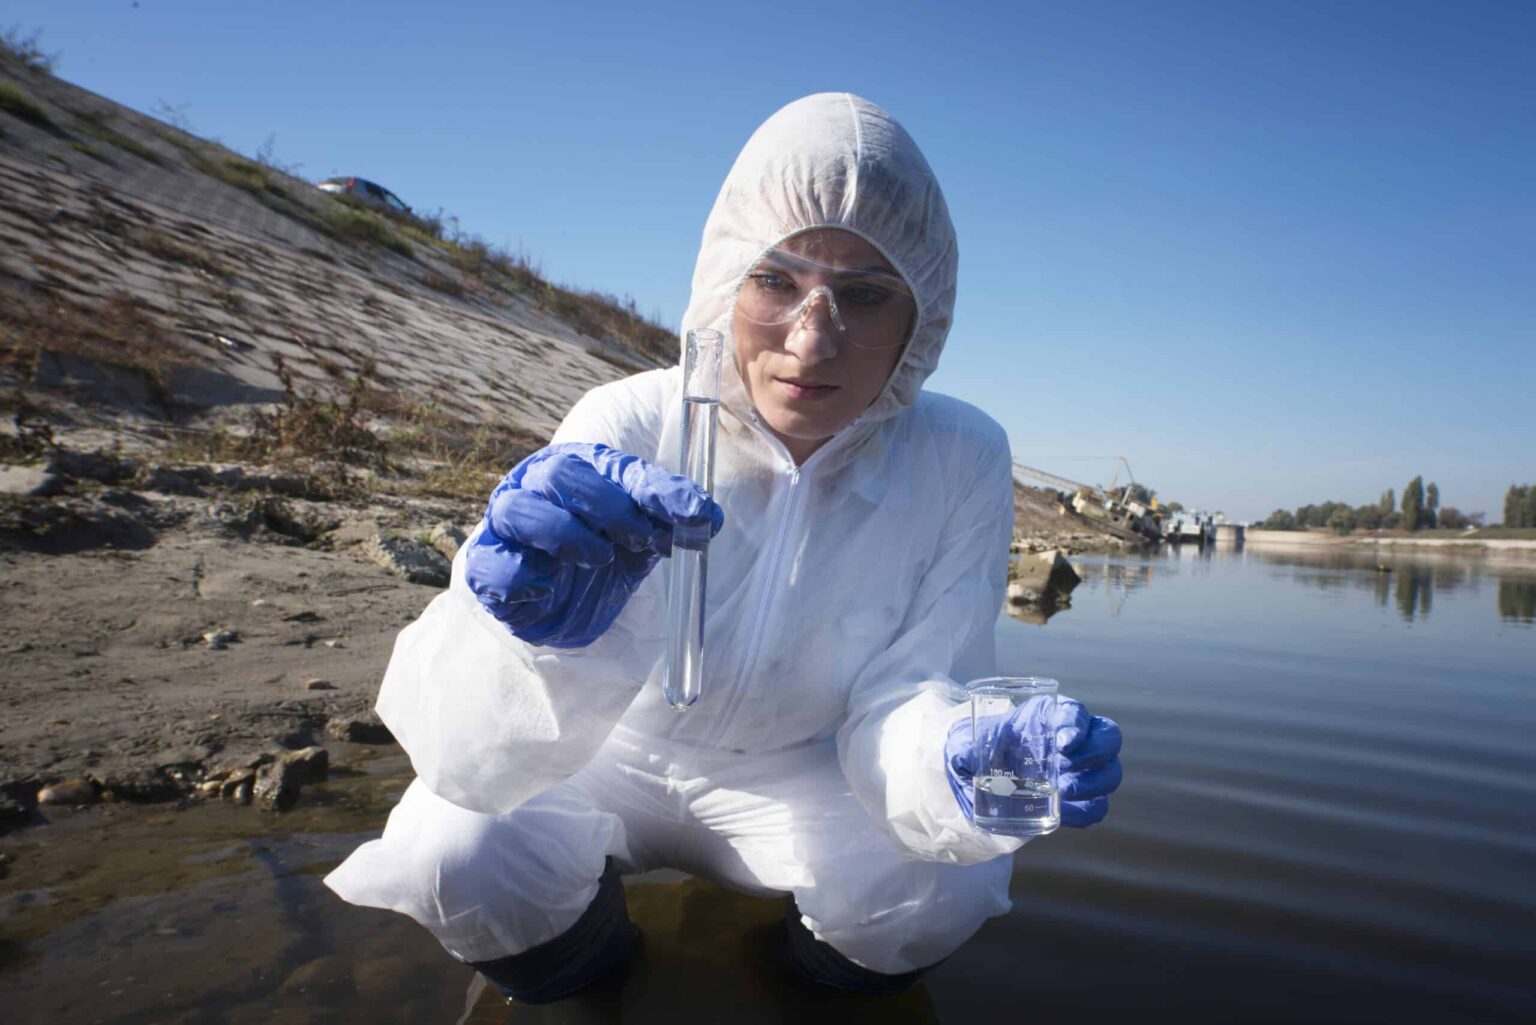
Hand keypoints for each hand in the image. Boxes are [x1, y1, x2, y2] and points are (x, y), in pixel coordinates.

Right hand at [465, 442, 722, 647]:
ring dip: (563, 534)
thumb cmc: (607, 551)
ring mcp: (507, 525)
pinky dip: (520, 579)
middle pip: (559, 475)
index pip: (616, 467)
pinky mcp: (488, 566)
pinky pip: (490, 566)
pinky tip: (548, 590)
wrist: (571, 603)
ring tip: (599, 559)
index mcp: (579, 466)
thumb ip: (670, 517)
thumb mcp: (645, 533)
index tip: (695, 515)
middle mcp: (537, 487)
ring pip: (516, 511)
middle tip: (640, 539)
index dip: (656, 490)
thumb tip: (709, 517)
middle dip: (607, 508)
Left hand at [945, 697, 1122, 828]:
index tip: (1062, 742)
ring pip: (1110, 772)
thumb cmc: (977, 751)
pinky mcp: (1078, 801)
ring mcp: (1081, 771)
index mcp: (1048, 716)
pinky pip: (1097, 807)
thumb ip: (965, 745)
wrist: (976, 782)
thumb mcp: (964, 743)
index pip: (1074, 711)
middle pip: (1108, 737)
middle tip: (1064, 766)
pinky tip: (1064, 810)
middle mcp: (1073, 739)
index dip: (1076, 724)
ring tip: (1061, 791)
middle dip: (1094, 752)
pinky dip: (1086, 811)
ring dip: (1092, 783)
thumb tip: (969, 754)